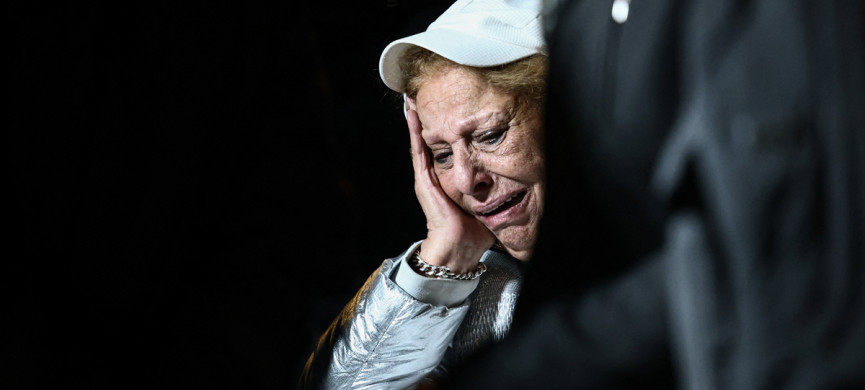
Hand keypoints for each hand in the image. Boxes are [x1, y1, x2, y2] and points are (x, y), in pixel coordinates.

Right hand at [406, 108, 494, 272]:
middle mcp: (434, 175)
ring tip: (412, 97)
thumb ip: (496, 186)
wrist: (458, 248)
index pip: (445, 146)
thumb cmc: (473, 230)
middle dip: (427, 117)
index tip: (446, 106)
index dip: (444, 126)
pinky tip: (413, 116)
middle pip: (429, 139)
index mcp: (448, 178)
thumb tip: (520, 175)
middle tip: (423, 93)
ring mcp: (426, 177)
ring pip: (420, 141)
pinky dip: (415, 133)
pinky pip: (419, 152)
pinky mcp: (423, 181)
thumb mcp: (488, 200)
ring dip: (416, 119)